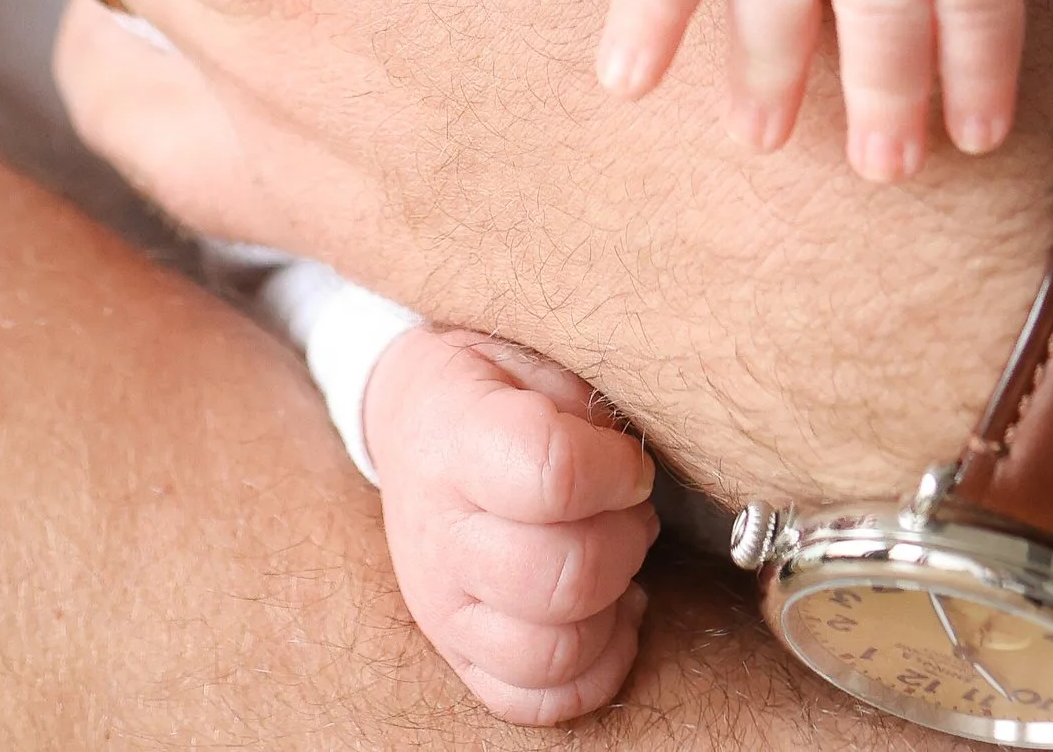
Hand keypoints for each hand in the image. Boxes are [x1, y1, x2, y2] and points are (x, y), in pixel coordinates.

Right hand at [359, 322, 656, 727]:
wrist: (414, 419)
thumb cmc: (492, 380)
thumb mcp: (531, 351)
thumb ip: (584, 401)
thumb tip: (638, 468)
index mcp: (452, 437)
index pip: (551, 476)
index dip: (616, 470)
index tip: (631, 461)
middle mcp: (437, 533)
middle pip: (558, 577)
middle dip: (624, 541)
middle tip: (632, 507)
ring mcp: (442, 604)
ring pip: (550, 651)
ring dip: (612, 607)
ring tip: (620, 556)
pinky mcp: (457, 651)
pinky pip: (534, 701)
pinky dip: (594, 669)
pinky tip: (611, 612)